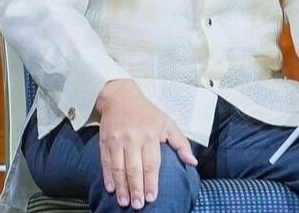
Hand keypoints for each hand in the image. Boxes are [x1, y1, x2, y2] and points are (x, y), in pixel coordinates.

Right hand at [94, 79, 196, 208]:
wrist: (120, 97)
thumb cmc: (148, 113)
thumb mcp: (168, 123)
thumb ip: (181, 144)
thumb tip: (193, 162)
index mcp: (151, 135)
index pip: (151, 163)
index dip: (151, 181)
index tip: (153, 197)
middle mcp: (133, 138)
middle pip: (134, 168)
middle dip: (136, 189)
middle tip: (138, 205)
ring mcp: (117, 140)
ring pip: (118, 168)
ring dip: (121, 187)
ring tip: (124, 201)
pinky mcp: (105, 141)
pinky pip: (105, 162)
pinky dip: (107, 176)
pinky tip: (111, 188)